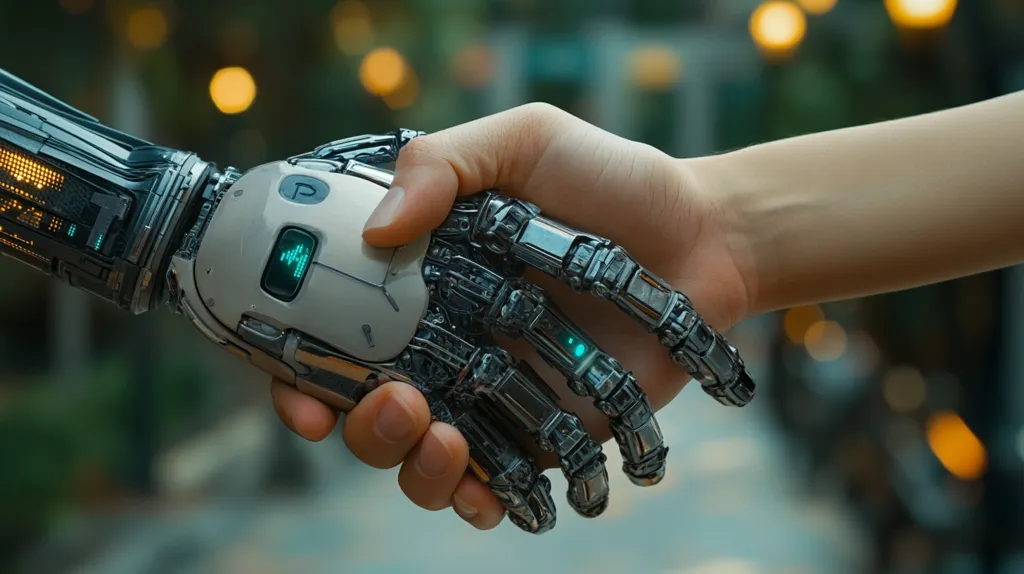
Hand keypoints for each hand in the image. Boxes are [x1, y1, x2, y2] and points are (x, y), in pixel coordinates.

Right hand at [270, 103, 758, 529]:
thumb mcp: (526, 141)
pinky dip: (473, 500)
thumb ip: (447, 164)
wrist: (705, 239)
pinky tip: (482, 494)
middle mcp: (441, 337)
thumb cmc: (613, 181)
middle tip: (394, 402)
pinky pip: (493, 482)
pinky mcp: (543, 427)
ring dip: (409, 465)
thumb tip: (378, 230)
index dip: (295, 365)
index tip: (298, 387)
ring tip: (446, 442)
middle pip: (363, 404)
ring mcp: (490, 388)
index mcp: (419, 275)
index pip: (329, 328)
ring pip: (417, 454)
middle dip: (358, 424)